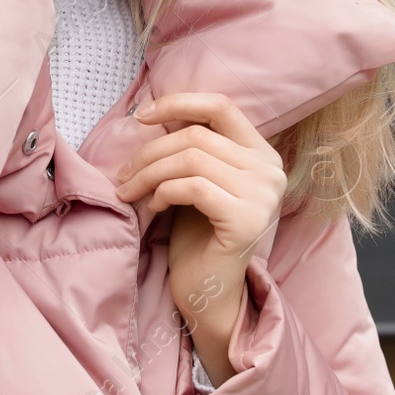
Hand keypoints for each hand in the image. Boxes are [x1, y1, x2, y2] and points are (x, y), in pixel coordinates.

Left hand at [113, 92, 287, 384]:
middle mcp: (271, 170)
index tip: (142, 116)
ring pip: (191, 159)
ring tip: (130, 191)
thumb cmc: (198, 233)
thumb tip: (153, 111)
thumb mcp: (196, 178)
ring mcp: (264, 195)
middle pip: (197, 136)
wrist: (208, 291)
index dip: (178, 103)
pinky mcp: (247, 219)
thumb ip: (191, 146)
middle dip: (150, 151)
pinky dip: (164, 193)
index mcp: (262, 153)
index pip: (221, 106)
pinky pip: (193, 187)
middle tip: (123, 174)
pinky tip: (154, 208)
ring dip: (149, 173)